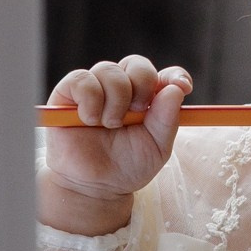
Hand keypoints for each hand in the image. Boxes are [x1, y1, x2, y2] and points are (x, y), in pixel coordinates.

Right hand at [38, 59, 193, 234]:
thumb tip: (174, 89)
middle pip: (136, 64)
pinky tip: (90, 120)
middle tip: (138, 112)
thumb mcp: (157, 147)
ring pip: (109, 70)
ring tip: (110, 124)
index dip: (175, 76)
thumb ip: (168, 119)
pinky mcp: (68, 93)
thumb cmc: (127, 166)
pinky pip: (82, 79)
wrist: (95, 186)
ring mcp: (95, 88)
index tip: (183, 87)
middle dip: (142, 86)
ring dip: (115, 98)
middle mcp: (121, 89)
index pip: (163, 75)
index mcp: (146, 99)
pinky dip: (90, 99)